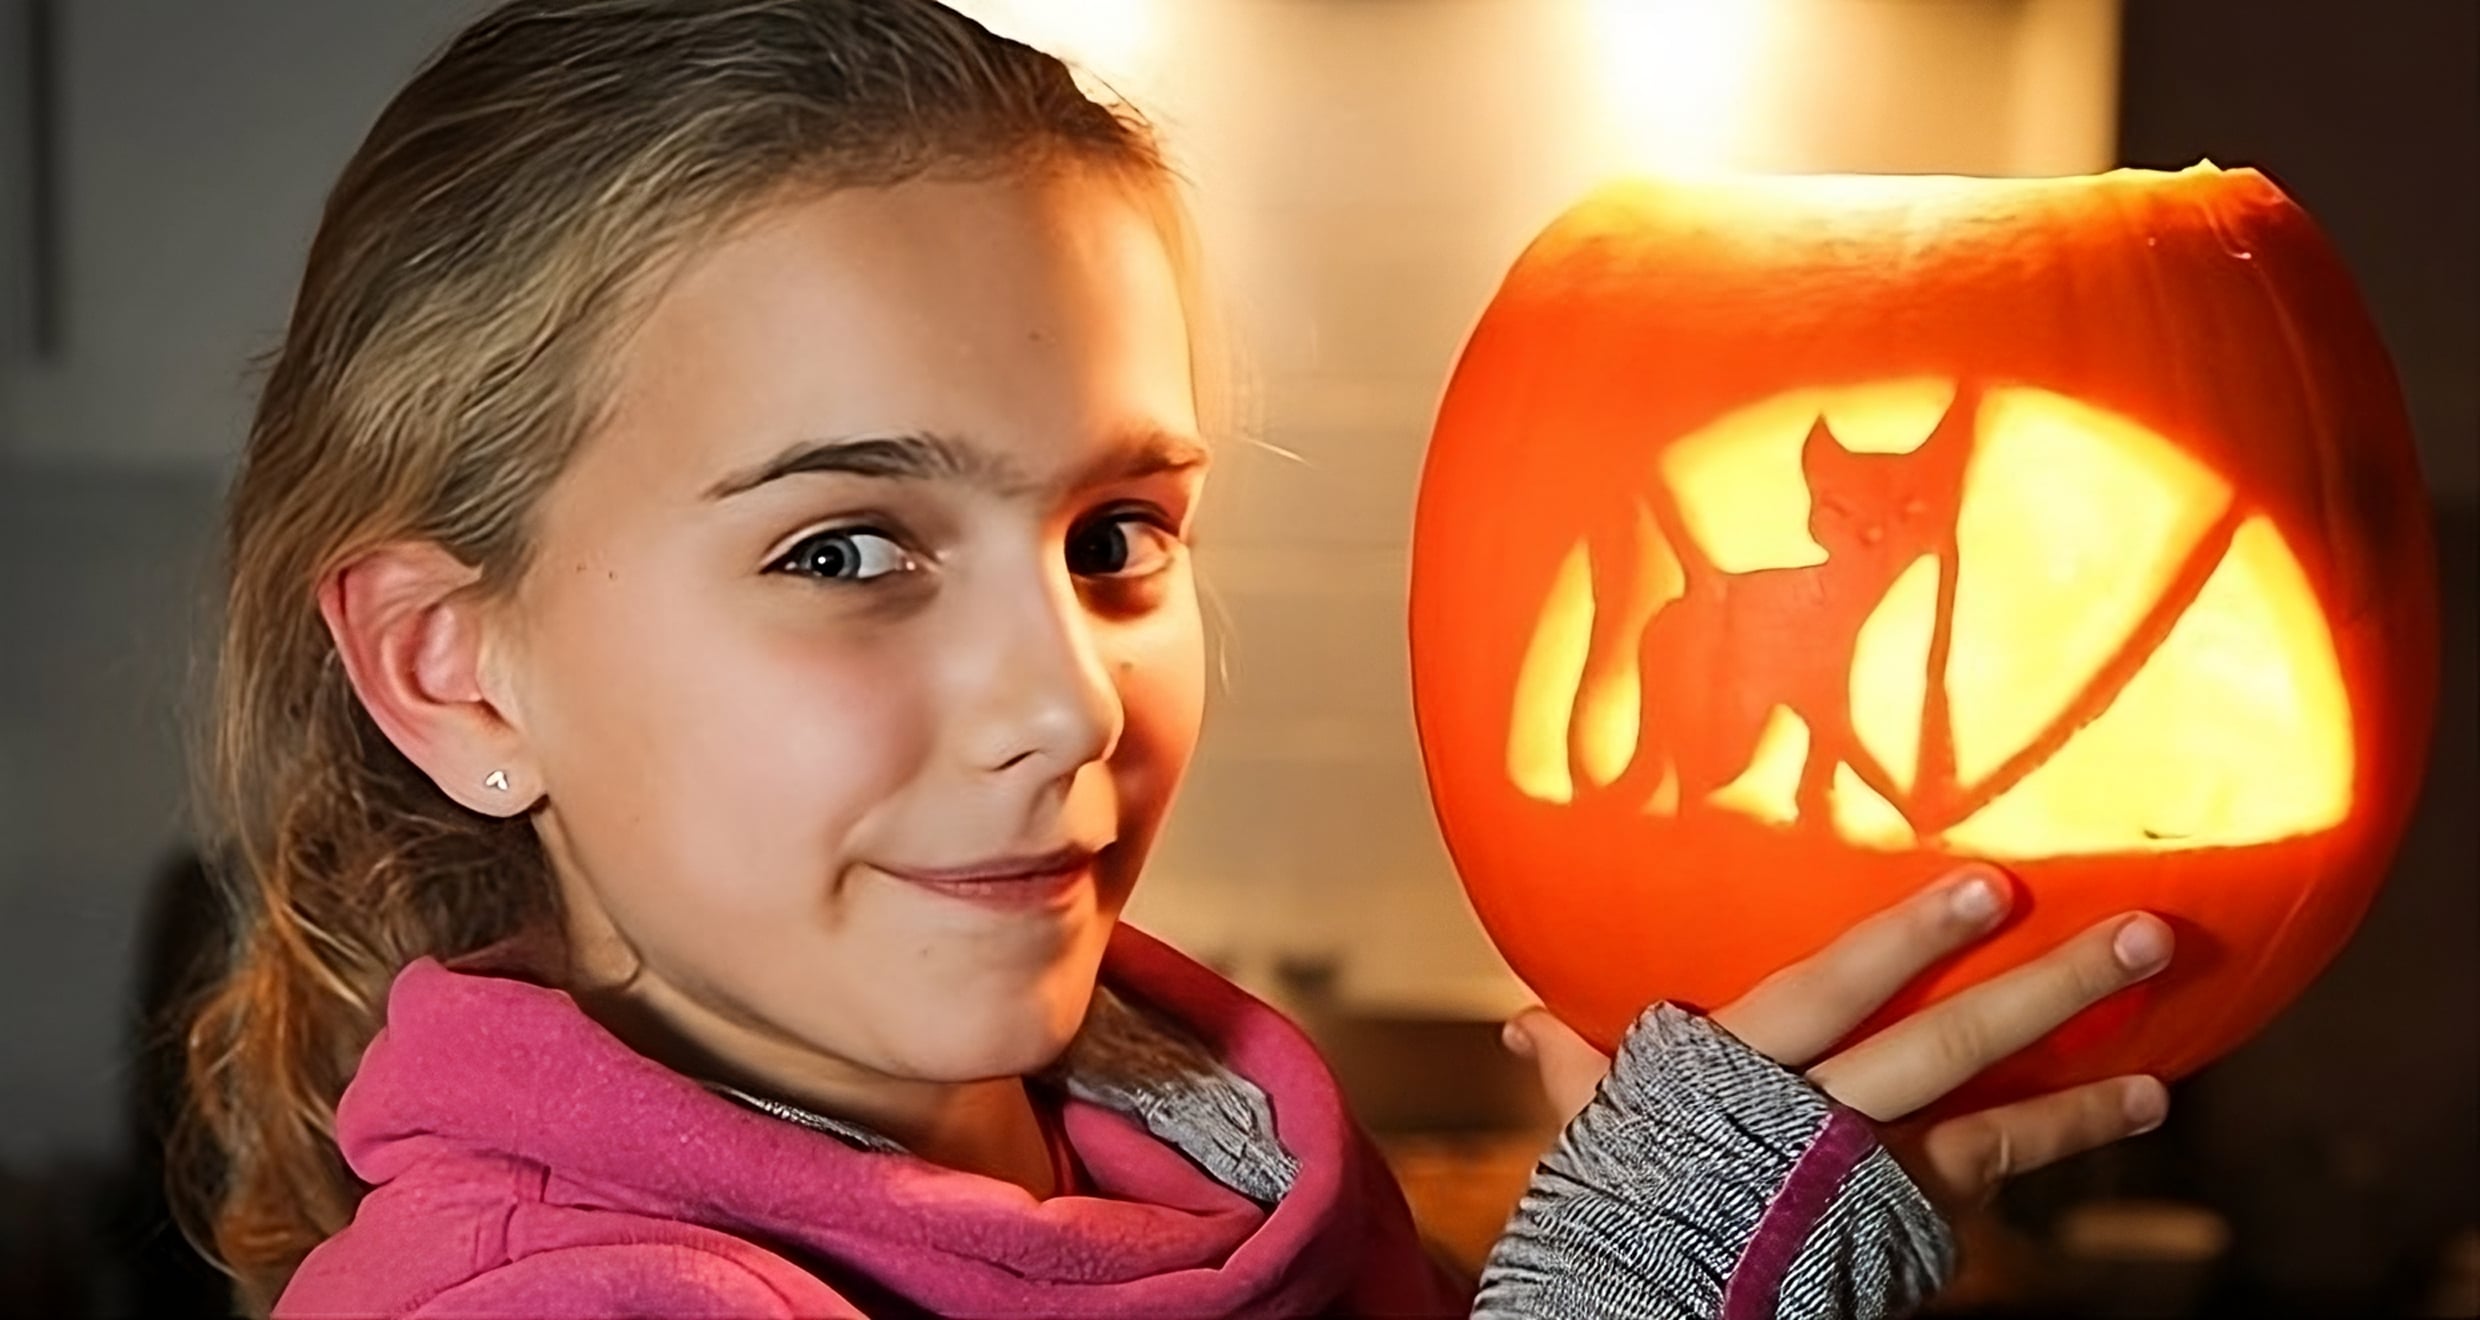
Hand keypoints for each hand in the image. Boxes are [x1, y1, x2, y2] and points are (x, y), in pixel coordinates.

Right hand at [1501, 865, 2172, 1215]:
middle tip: (2140, 935)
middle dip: (2041, 987)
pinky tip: (2135, 1098)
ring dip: (2080, 1074)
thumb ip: (1580, 1069)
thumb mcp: (1598, 1134)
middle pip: (1940, 1043)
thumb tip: (1519, 1021)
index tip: (1989, 888)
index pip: (1831, 989)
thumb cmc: (1614, 1209)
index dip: (1909, 940)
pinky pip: (1993, 1171)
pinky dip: (2063, 1130)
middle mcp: (1815, 1120)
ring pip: (1987, 1116)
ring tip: (2163, 1041)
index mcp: (1735, 1072)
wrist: (1639, 1308)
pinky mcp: (1895, 1233)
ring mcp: (1864, 1181)